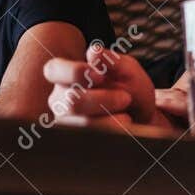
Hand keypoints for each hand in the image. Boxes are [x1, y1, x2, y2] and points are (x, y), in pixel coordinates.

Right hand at [41, 42, 174, 132]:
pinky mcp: (77, 141)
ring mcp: (66, 122)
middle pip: (72, 101)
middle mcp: (59, 99)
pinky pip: (92, 141)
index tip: (100, 76)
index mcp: (65, 75)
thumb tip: (93, 53)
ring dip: (110, 119)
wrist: (140, 118)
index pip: (54, 70)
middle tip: (126, 98)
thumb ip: (111, 60)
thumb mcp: (127, 69)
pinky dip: (113, 133)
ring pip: (82, 125)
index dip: (75, 72)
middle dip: (103, 100)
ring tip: (127, 115)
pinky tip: (124, 126)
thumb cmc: (128, 88)